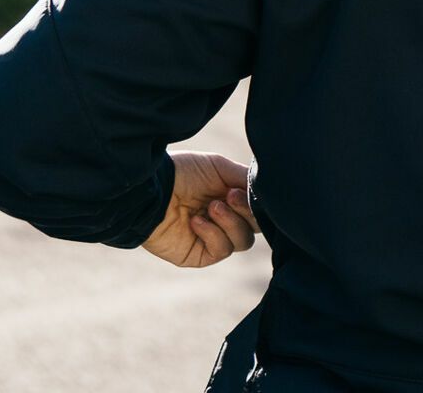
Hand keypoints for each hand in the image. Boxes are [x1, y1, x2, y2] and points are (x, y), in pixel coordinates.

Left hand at [142, 151, 259, 268]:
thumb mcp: (220, 168)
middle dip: (247, 211)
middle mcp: (226, 220)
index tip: (250, 190)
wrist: (151, 189)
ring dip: (231, 222)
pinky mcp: (199, 255)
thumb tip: (270, 191)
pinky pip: (221, 250)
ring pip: (243, 241)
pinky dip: (213, 234)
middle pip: (257, 226)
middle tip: (230, 195)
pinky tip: (197, 221)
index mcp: (232, 198)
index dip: (261, 203)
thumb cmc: (182, 173)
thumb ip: (247, 179)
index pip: (260, 209)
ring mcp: (213, 238)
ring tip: (212, 206)